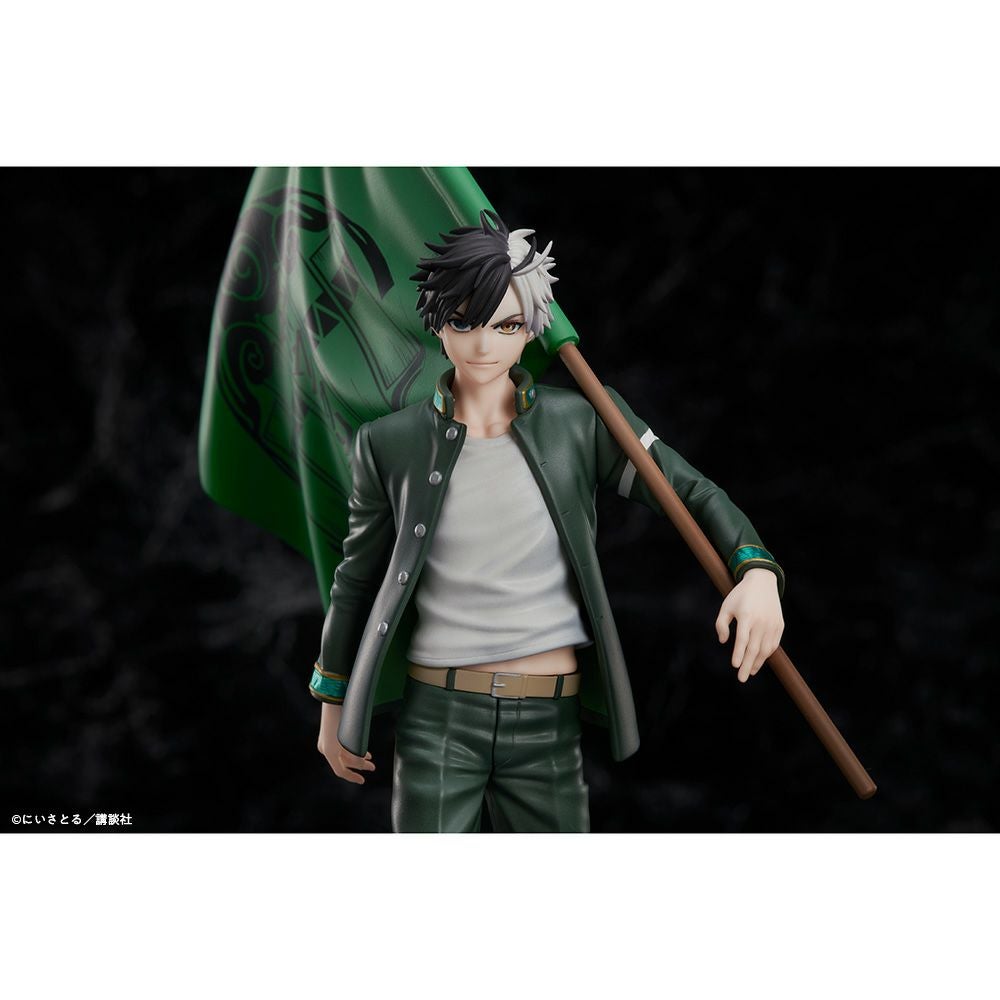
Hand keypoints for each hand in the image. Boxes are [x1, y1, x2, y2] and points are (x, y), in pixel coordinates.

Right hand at [317, 702, 375, 783]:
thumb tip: (362, 762)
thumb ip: (355, 753)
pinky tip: (362, 748)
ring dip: (356, 757)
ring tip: (369, 758)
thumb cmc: (343, 717)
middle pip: (343, 763)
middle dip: (359, 766)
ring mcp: (327, 741)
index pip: (340, 771)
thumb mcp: (351, 738)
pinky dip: (352, 750)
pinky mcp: (331, 734)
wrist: (334, 698)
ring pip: (343, 754)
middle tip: (372, 767)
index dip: (352, 777)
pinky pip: (341, 747)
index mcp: (328, 751)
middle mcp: (325, 747)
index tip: (363, 780)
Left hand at [715, 568, 783, 682]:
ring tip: (749, 672)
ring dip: (757, 662)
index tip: (734, 665)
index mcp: (746, 616)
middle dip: (747, 665)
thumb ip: (721, 624)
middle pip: (754, 648)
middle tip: (741, 678)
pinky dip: (767, 654)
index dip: (739, 653)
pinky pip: (774, 644)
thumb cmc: (740, 595)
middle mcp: (761, 621)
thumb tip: (724, 641)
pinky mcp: (779, 625)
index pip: (742, 639)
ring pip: (765, 648)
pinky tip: (759, 660)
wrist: (763, 581)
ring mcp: (772, 624)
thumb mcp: (726, 606)